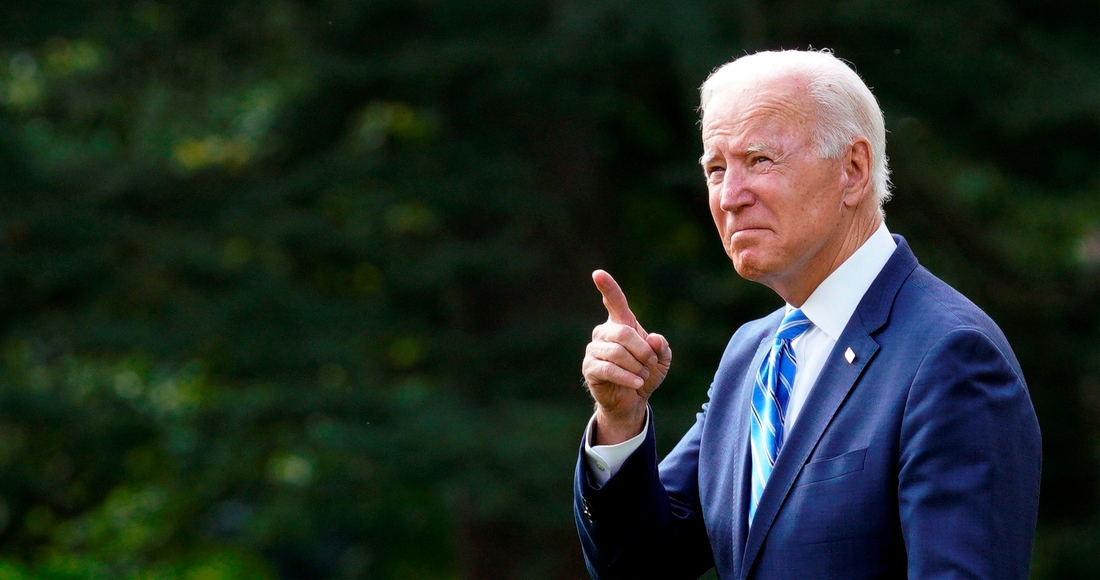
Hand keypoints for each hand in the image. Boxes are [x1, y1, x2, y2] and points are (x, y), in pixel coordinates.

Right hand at [582, 270, 671, 444]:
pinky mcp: (590, 369)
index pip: (614, 302)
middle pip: (624, 333)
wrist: (633, 399)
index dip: (607, 287)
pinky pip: (609, 369)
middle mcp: (604, 333)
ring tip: (643, 375)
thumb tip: (652, 339)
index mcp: (621, 324)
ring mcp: (594, 350)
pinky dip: (627, 376)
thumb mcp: (662, 359)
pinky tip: (637, 382)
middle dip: (643, 351)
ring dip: (637, 366)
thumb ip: (661, 347)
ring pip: (617, 352)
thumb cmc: (645, 373)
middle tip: (651, 363)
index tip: (598, 274)